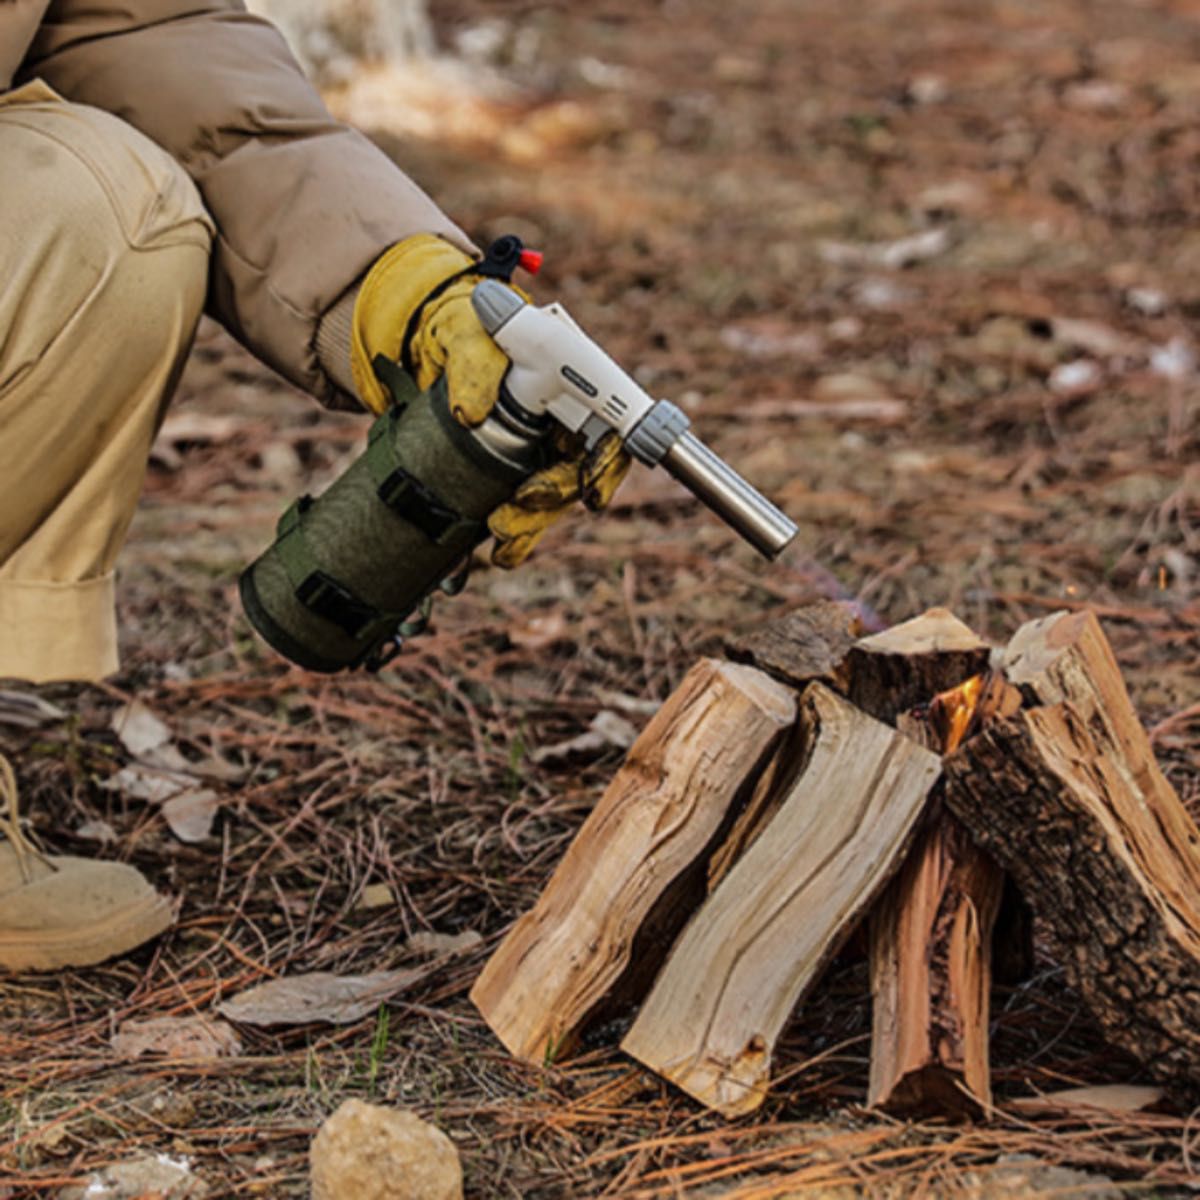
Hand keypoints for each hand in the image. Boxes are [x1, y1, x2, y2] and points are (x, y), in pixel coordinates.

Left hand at [352, 235, 630, 567]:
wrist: (420, 352)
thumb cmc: (458, 330)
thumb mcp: (462, 331)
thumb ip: (474, 358)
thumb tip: (471, 413)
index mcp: (568, 384)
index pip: (610, 427)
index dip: (608, 462)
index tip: (590, 490)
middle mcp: (562, 422)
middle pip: (583, 472)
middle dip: (556, 497)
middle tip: (520, 505)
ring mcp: (537, 451)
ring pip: (553, 499)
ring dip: (532, 523)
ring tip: (498, 533)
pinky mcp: (508, 476)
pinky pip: (524, 512)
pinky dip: (514, 537)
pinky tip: (497, 553)